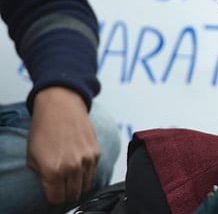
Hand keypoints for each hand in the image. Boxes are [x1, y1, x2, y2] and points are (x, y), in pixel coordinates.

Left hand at [28, 87, 99, 204]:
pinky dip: (87, 174)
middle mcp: (72, 167)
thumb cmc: (43, 130)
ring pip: (86, 186)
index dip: (54, 198)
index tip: (53, 193)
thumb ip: (42, 177)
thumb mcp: (32, 157)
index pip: (57, 198)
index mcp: (53, 171)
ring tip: (70, 179)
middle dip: (67, 194)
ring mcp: (87, 160)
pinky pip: (94, 173)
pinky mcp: (97, 152)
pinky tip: (78, 168)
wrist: (61, 106)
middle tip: (62, 187)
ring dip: (78, 185)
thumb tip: (52, 188)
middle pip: (74, 194)